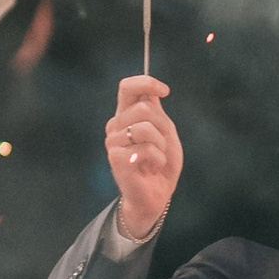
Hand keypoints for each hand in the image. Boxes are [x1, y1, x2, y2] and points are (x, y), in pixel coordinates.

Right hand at [105, 74, 181, 242]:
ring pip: (146, 128)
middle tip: (161, 145)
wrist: (156, 195)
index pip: (127, 87)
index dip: (146, 82)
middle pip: (144, 108)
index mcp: (126, 115)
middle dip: (163, 126)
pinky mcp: (116, 158)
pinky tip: (150, 169)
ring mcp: (113, 141)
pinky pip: (147, 148)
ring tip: (156, 158)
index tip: (165, 91)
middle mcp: (115, 125)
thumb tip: (152, 91)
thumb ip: (157, 112)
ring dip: (161, 145)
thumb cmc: (161, 163)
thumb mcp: (165, 132)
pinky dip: (158, 159)